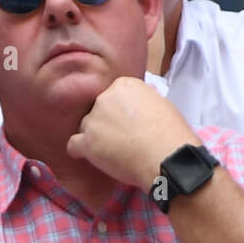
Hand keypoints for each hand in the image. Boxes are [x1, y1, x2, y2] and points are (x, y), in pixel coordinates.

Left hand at [66, 76, 198, 190]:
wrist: (166, 156)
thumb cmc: (170, 132)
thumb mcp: (161, 103)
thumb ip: (143, 99)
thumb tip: (139, 101)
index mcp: (124, 85)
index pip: (111, 96)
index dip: (118, 112)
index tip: (126, 123)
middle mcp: (104, 98)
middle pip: (97, 111)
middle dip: (106, 124)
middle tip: (121, 139)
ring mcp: (93, 119)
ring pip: (85, 128)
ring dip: (94, 138)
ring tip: (111, 152)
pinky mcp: (87, 141)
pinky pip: (73, 145)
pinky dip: (79, 151)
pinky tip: (88, 156)